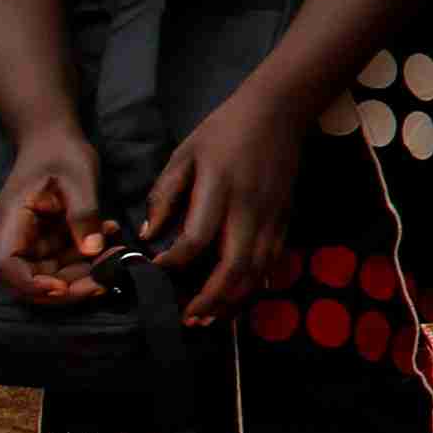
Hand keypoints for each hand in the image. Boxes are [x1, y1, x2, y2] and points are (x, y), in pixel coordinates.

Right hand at [0, 124, 110, 305]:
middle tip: (106, 280)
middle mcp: (13, 238)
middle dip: (67, 287)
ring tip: (118, 253)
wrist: (53, 140)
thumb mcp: (79, 179)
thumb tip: (92, 251)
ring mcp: (29, 242)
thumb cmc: (61, 154)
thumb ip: (84, 214)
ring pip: (51, 275)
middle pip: (29, 280)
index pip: (3, 266)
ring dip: (84, 274)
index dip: (29, 284)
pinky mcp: (45, 242)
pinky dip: (87, 258)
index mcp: (9, 222)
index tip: (62, 287)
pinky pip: (64, 261)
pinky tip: (111, 237)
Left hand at [145, 87, 310, 327]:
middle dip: (209, 300)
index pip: (195, 240)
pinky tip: (237, 299)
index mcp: (220, 192)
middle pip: (233, 268)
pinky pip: (272, 263)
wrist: (278, 113)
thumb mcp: (184, 155)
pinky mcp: (285, 221)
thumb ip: (164, 195)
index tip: (152, 273)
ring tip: (209, 319)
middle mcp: (249, 211)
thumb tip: (147, 235)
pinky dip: (254, 286)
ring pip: (257, 272)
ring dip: (233, 301)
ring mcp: (272, 219)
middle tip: (186, 319)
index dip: (173, 264)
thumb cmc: (223, 131)